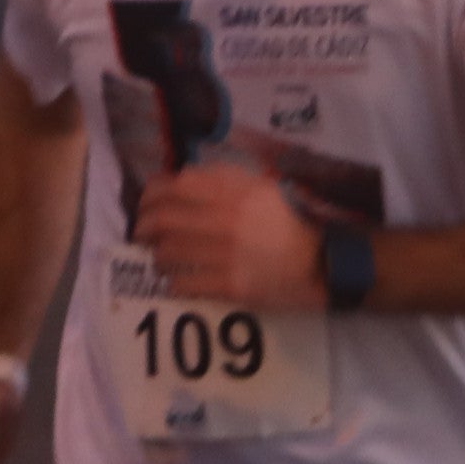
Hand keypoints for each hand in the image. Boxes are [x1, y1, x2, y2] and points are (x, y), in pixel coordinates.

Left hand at [133, 155, 324, 307]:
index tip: (146, 204)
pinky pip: (184, 283)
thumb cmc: (289, 223)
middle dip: (143, 227)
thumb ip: (223, 180)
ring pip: (167, 253)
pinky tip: (175, 282)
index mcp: (235, 191)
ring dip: (156, 256)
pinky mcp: (231, 285)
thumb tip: (179, 178)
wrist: (323, 263)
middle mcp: (227, 218)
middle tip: (141, 234)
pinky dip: (172, 282)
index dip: (151, 195)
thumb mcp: (262, 188)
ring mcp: (227, 253)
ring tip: (160, 259)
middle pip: (163, 219)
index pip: (176, 186)